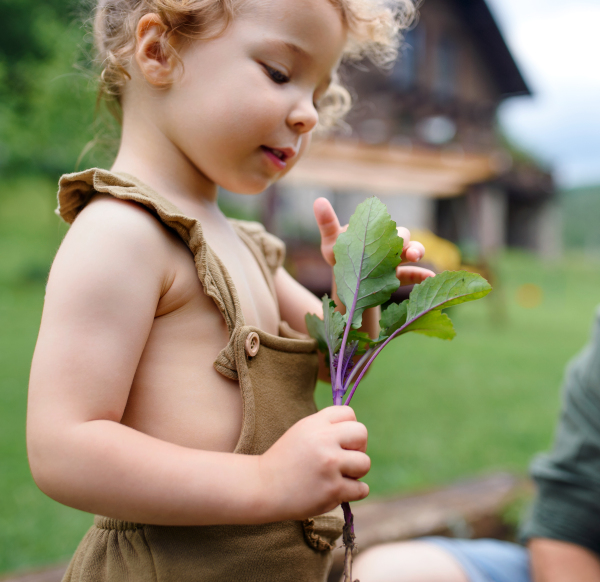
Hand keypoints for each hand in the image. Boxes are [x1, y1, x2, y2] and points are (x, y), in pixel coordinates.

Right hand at [258, 406, 369, 520]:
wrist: (263, 487)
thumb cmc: (286, 459)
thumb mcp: (302, 432)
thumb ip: (327, 427)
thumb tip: (358, 432)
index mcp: (315, 423)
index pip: (349, 413)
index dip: (348, 427)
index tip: (339, 440)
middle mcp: (323, 440)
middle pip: (362, 433)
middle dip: (357, 447)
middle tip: (342, 458)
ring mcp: (330, 465)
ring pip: (365, 463)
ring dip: (355, 472)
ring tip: (338, 475)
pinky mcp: (333, 489)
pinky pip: (362, 489)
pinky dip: (353, 492)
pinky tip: (337, 491)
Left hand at [313, 197, 434, 284]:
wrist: (344, 279)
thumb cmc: (340, 256)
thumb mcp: (332, 242)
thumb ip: (328, 224)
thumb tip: (318, 201)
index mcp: (375, 233)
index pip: (387, 226)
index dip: (391, 228)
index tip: (391, 230)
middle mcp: (388, 244)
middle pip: (403, 238)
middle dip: (406, 242)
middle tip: (407, 250)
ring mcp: (395, 261)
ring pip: (412, 253)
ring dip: (417, 252)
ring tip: (417, 257)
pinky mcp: (397, 278)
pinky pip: (413, 276)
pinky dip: (422, 276)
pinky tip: (430, 278)